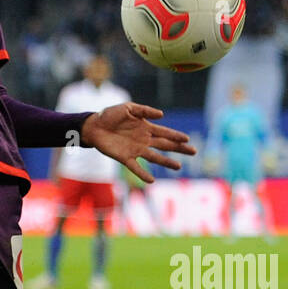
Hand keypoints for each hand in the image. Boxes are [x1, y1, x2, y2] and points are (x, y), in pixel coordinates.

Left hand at [80, 103, 194, 183]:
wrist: (94, 126)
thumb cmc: (110, 115)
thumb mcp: (128, 108)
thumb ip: (144, 111)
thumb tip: (162, 115)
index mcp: (146, 127)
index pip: (165, 132)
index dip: (176, 136)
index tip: (187, 139)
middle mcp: (144, 140)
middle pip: (165, 145)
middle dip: (179, 148)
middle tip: (193, 152)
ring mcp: (136, 150)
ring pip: (155, 157)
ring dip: (167, 162)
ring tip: (178, 167)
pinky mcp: (125, 158)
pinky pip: (136, 167)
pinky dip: (143, 174)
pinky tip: (151, 180)